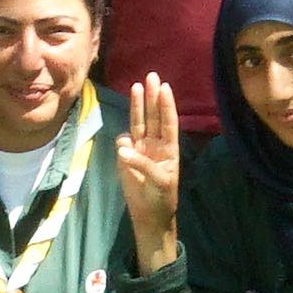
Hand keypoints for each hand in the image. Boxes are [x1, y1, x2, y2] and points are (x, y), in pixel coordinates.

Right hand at [114, 70, 183, 261]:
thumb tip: (122, 148)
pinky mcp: (125, 158)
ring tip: (136, 86)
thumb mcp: (159, 182)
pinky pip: (122, 142)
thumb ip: (142, 164)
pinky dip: (122, 142)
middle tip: (151, 76)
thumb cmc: (162, 198)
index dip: (166, 105)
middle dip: (152, 97)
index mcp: (170, 149)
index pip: (168, 122)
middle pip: (153, 116)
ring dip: (137, 106)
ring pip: (138, 123)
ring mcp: (140, 149)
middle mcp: (155, 145)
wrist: (149, 216)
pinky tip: (124, 152)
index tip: (164, 87)